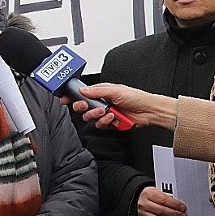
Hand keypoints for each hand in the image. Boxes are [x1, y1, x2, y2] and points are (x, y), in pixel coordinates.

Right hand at [58, 83, 176, 129]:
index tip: (65, 99)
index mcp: (101, 92)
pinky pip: (100, 125)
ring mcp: (105, 113)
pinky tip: (113, 118)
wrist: (149, 111)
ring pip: (90, 117)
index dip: (73, 97)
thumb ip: (97, 91)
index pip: (83, 94)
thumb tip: (83, 90)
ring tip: (106, 112)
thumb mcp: (115, 90)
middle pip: (83, 107)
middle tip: (86, 106)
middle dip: (83, 107)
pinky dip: (105, 122)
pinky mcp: (110, 123)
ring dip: (97, 115)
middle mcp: (102, 102)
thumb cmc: (136, 97)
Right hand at [137, 186, 186, 215]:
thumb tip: (179, 204)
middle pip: (161, 210)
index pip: (162, 199)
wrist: (139, 200)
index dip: (174, 204)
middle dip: (175, 214)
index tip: (183, 207)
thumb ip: (167, 196)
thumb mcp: (157, 191)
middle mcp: (144, 204)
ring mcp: (142, 214)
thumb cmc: (151, 196)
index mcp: (148, 193)